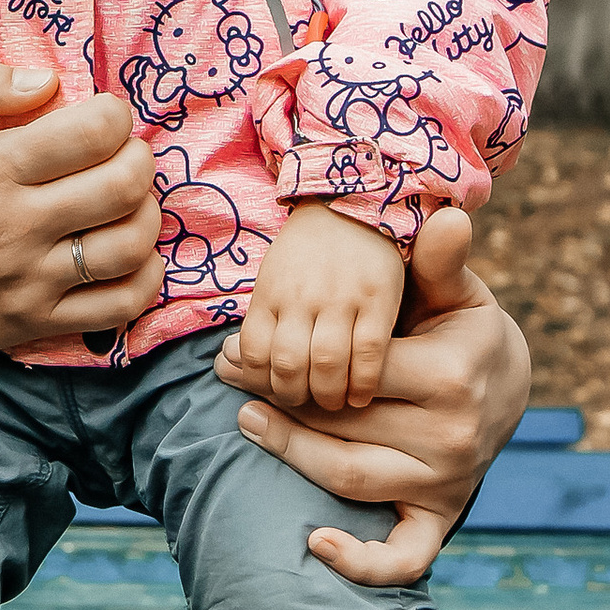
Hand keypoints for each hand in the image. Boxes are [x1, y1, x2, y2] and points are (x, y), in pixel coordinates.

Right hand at [0, 56, 162, 378]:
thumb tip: (44, 81)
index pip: (93, 133)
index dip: (114, 115)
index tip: (103, 117)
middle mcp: (21, 225)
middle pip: (123, 185)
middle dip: (138, 159)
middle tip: (123, 156)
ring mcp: (36, 278)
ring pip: (130, 244)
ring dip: (146, 214)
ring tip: (129, 202)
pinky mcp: (43, 320)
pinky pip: (121, 303)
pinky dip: (145, 277)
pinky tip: (132, 254)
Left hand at [217, 207, 531, 586]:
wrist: (509, 385)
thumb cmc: (462, 328)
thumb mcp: (454, 291)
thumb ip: (438, 262)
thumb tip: (445, 215)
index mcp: (449, 377)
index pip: (347, 373)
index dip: (284, 361)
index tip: (234, 350)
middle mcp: (451, 437)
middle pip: (338, 424)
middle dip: (274, 401)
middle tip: (228, 378)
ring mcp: (447, 483)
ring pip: (347, 477)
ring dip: (289, 452)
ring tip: (246, 420)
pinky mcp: (443, 516)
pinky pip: (403, 556)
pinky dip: (362, 563)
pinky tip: (316, 544)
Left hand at [225, 202, 403, 415]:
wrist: (352, 204)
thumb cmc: (308, 253)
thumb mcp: (273, 278)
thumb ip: (263, 320)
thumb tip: (232, 365)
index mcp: (270, 293)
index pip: (252, 351)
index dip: (259, 382)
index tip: (271, 394)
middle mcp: (301, 297)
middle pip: (288, 364)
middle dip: (294, 396)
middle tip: (305, 405)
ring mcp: (340, 298)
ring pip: (327, 363)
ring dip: (328, 395)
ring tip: (333, 404)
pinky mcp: (377, 299)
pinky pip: (369, 352)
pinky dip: (363, 381)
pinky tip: (361, 395)